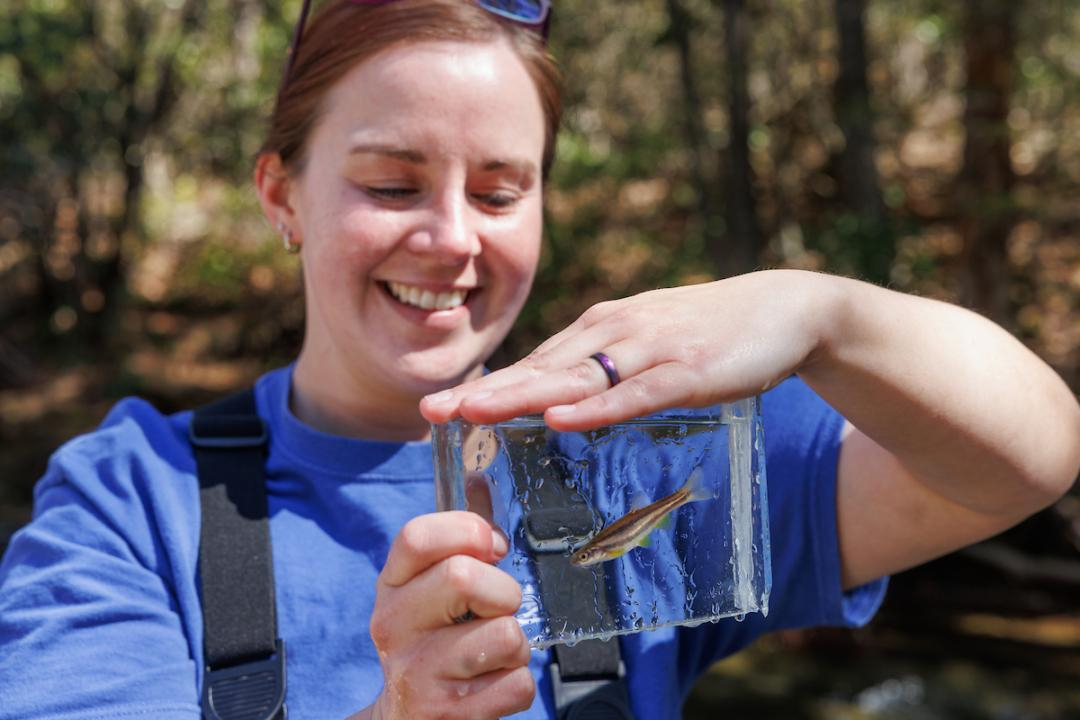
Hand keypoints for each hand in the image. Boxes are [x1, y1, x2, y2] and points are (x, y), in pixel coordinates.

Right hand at [362, 511, 534, 718]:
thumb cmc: (431, 643)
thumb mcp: (428, 588)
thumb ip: (457, 537)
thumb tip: (479, 476)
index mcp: (391, 585)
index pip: (417, 535)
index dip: (467, 531)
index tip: (490, 548)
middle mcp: (393, 625)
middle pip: (464, 576)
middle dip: (503, 591)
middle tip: (495, 609)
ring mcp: (417, 673)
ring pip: (505, 633)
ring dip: (516, 645)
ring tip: (491, 655)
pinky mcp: (447, 714)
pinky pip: (518, 684)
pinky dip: (517, 685)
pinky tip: (490, 687)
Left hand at [422, 270, 834, 429]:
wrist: (781, 309)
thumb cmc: (705, 333)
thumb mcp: (643, 346)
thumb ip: (601, 369)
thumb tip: (554, 401)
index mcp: (600, 331)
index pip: (534, 364)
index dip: (487, 387)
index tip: (439, 409)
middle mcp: (615, 333)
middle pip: (541, 368)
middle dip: (485, 392)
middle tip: (433, 412)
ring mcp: (650, 349)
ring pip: (576, 378)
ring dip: (523, 396)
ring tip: (474, 413)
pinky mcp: (687, 370)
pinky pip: (634, 393)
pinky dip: (596, 408)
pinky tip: (561, 419)